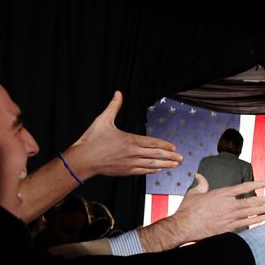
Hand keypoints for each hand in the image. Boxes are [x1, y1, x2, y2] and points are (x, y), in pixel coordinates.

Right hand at [66, 91, 183, 177]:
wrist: (83, 160)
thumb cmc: (92, 140)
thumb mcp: (102, 120)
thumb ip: (113, 106)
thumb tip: (118, 93)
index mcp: (130, 140)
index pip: (152, 143)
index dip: (164, 145)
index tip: (174, 147)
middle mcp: (132, 153)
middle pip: (156, 155)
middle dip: (170, 156)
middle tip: (182, 158)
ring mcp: (129, 164)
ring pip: (151, 164)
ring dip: (165, 165)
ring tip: (175, 165)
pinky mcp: (125, 171)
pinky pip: (142, 171)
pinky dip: (152, 170)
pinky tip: (158, 169)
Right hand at [171, 176, 264, 242]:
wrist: (183, 226)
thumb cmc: (187, 210)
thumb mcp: (194, 193)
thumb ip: (201, 184)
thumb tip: (199, 175)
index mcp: (222, 194)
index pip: (244, 186)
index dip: (258, 183)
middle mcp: (229, 204)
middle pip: (253, 200)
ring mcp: (230, 217)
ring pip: (253, 212)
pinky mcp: (228, 228)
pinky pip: (247, 223)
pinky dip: (257, 220)